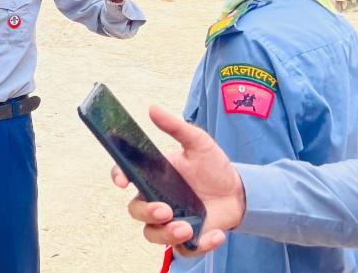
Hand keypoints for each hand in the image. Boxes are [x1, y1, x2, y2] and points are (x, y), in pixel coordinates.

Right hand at [111, 106, 245, 255]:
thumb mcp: (198, 142)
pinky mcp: (188, 238)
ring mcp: (171, 220)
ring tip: (186, 228)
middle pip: (136, 211)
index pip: (125, 175)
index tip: (122, 180)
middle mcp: (156, 198)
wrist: (239, 192)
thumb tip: (152, 108)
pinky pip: (183, 250)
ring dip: (166, 235)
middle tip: (165, 209)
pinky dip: (198, 246)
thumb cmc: (213, 166)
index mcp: (153, 175)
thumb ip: (175, 127)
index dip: (118, 176)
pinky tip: (215, 234)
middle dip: (146, 212)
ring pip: (153, 235)